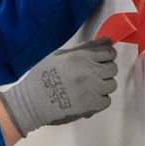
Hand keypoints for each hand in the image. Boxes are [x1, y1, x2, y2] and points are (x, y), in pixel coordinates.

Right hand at [0, 38, 117, 136]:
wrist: (31, 102)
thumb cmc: (42, 77)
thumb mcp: (59, 56)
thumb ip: (84, 48)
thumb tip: (106, 40)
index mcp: (80, 57)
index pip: (108, 52)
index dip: (107, 55)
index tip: (102, 60)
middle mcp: (89, 72)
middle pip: (113, 68)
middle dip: (105, 70)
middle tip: (92, 75)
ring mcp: (92, 89)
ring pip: (111, 85)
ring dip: (102, 85)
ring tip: (88, 87)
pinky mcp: (91, 105)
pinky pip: (107, 100)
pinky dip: (99, 100)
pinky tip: (87, 98)